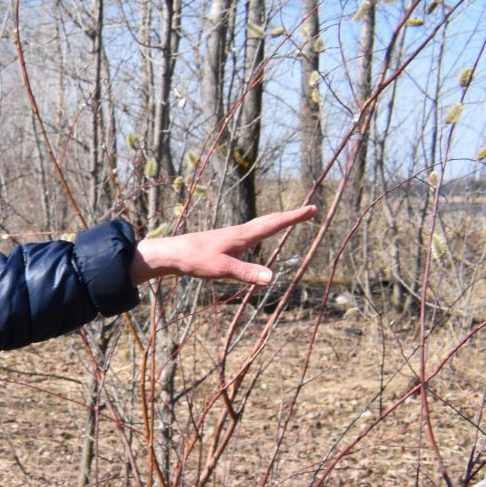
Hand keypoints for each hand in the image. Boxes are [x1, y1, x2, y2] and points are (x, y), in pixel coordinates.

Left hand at [130, 204, 316, 285]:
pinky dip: (262, 228)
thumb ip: (248, 273)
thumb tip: (272, 278)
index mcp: (244, 235)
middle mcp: (240, 232)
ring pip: (260, 224)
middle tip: (309, 211)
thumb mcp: (223, 269)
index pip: (275, 223)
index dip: (295, 217)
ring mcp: (232, 236)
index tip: (313, 209)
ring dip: (277, 220)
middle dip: (291, 216)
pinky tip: (256, 235)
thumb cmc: (196, 259)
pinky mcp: (224, 242)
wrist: (172, 253)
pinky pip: (250, 232)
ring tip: (289, 218)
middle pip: (270, 220)